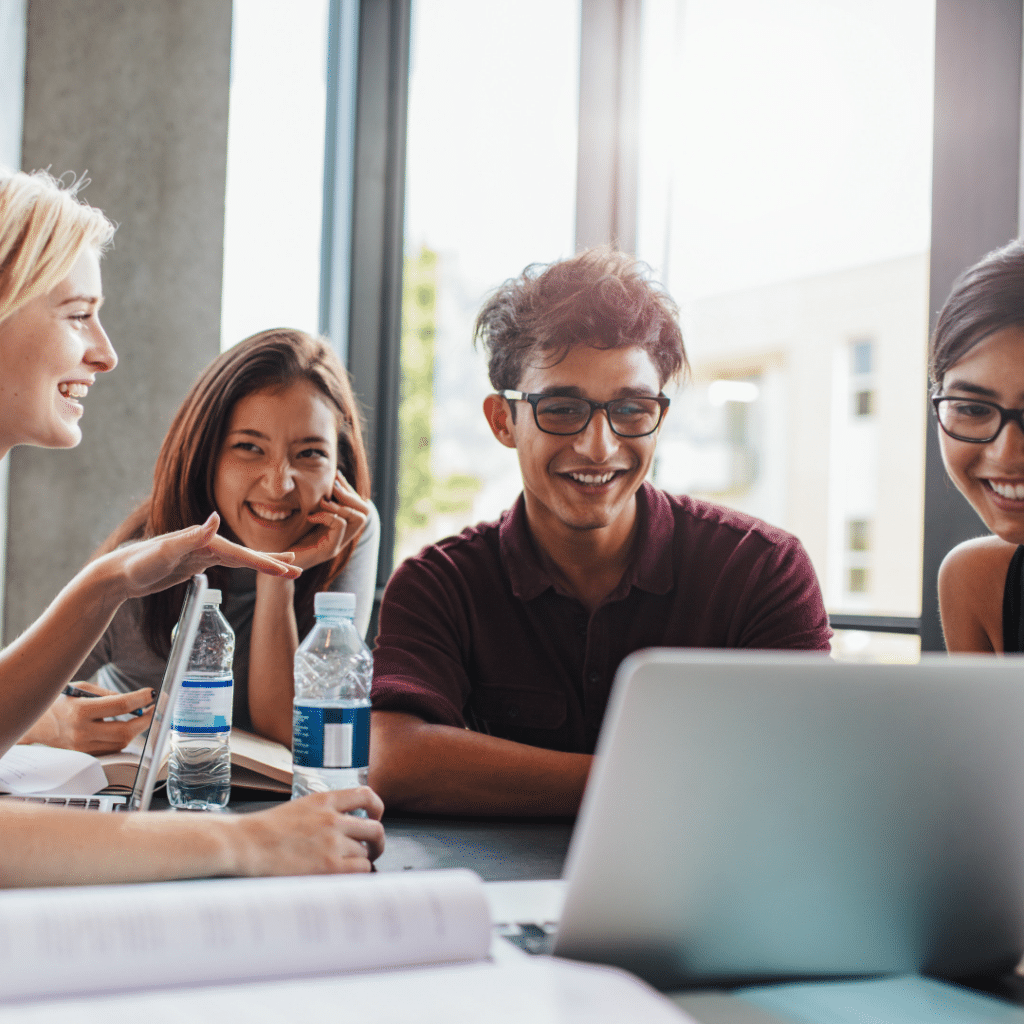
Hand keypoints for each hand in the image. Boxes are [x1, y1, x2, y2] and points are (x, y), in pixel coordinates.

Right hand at [19, 682, 154, 753]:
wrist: (33, 724)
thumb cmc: (58, 702)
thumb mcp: (81, 689)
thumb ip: (108, 694)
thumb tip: (134, 701)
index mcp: (80, 711)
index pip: (121, 706)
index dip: (142, 699)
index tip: (152, 693)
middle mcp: (81, 732)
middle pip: (125, 731)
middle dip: (146, 719)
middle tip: (154, 708)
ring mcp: (82, 747)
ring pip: (121, 743)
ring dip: (137, 729)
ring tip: (143, 716)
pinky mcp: (84, 755)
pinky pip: (111, 749)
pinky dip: (123, 738)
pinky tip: (127, 727)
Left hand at [107, 513, 299, 600]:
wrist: (117, 573)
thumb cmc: (137, 562)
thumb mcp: (165, 551)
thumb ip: (192, 536)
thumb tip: (217, 519)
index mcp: (205, 541)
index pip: (242, 554)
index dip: (266, 562)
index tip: (288, 568)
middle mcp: (207, 544)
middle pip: (246, 555)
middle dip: (272, 562)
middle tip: (298, 569)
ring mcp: (202, 554)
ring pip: (240, 559)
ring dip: (263, 563)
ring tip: (284, 567)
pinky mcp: (195, 563)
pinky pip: (228, 565)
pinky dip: (245, 566)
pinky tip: (252, 566)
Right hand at [229, 787, 385, 875]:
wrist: (246, 844)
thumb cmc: (264, 830)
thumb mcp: (299, 807)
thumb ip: (324, 813)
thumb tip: (345, 825)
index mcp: (324, 800)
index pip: (366, 795)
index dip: (377, 807)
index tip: (375, 816)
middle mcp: (332, 819)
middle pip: (375, 828)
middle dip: (377, 841)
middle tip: (372, 848)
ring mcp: (332, 842)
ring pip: (367, 851)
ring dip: (361, 859)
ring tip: (349, 864)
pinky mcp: (329, 866)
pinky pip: (361, 869)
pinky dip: (357, 872)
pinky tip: (345, 874)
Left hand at [290, 472, 369, 571]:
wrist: (277, 565)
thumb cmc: (288, 539)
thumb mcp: (306, 516)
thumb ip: (318, 504)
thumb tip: (327, 481)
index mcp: (340, 529)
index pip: (360, 506)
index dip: (350, 490)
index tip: (336, 478)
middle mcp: (343, 538)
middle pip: (365, 512)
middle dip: (351, 495)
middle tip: (333, 488)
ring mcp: (338, 545)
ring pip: (359, 519)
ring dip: (342, 505)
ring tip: (324, 502)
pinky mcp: (328, 550)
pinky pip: (339, 526)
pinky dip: (327, 515)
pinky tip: (311, 516)